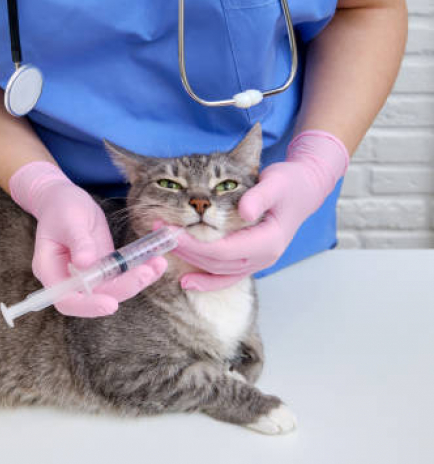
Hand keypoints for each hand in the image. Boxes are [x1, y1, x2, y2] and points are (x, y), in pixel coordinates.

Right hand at [10, 162, 166, 316]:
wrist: (65, 200)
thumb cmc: (60, 208)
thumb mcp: (69, 220)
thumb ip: (78, 241)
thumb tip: (86, 263)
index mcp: (50, 271)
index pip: (66, 300)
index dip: (87, 306)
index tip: (110, 304)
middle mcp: (69, 280)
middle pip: (95, 297)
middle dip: (123, 288)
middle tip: (146, 272)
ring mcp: (88, 276)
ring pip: (114, 289)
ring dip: (137, 281)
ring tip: (158, 264)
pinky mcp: (103, 268)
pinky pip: (122, 276)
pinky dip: (140, 270)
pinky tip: (156, 261)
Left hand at [172, 131, 349, 291]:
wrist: (303, 191)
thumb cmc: (288, 183)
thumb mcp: (276, 182)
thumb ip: (260, 196)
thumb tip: (244, 211)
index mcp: (269, 240)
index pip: (224, 249)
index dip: (194, 244)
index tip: (170, 232)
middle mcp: (264, 257)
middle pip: (216, 262)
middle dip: (185, 250)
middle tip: (158, 235)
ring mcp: (258, 262)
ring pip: (218, 272)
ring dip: (190, 263)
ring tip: (164, 251)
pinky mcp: (250, 260)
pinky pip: (226, 277)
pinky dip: (206, 281)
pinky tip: (186, 281)